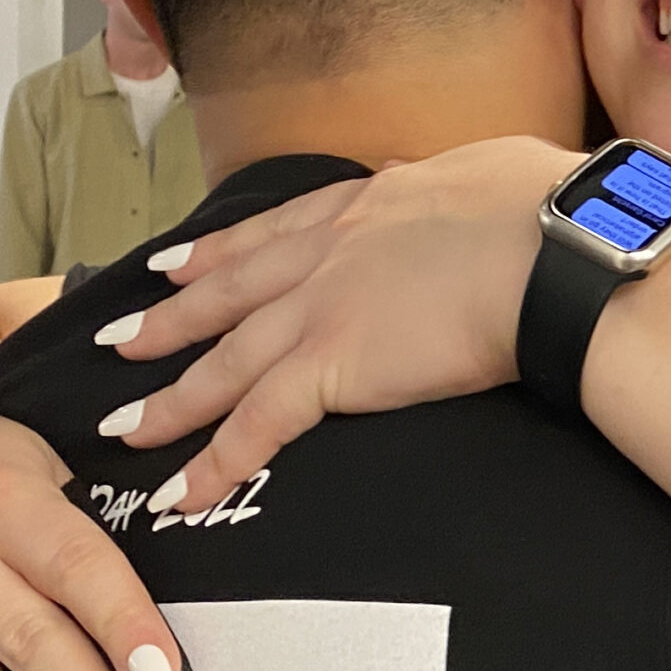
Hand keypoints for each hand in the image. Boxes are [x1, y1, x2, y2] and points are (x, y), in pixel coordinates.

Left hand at [98, 136, 574, 511]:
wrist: (552, 247)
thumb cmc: (547, 210)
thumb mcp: (491, 175)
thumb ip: (461, 192)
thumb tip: (476, 191)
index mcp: (366, 203)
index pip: (272, 232)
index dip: (218, 253)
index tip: (175, 265)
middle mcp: (327, 252)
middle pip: (226, 294)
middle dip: (169, 319)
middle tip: (118, 339)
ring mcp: (321, 309)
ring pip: (224, 364)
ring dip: (171, 400)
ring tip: (125, 429)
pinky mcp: (332, 367)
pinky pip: (257, 425)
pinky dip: (216, 463)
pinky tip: (184, 495)